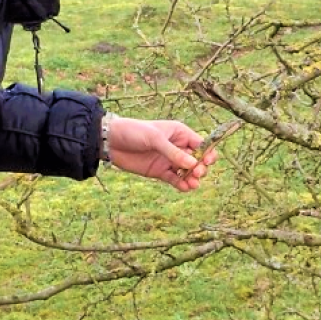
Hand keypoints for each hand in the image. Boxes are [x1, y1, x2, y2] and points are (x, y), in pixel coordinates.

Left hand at [105, 117, 220, 191]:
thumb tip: (193, 165)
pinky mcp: (160, 172)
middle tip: (197, 173)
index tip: (208, 161)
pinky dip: (181, 184)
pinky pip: (175, 179)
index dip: (207, 153)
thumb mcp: (154, 139)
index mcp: (180, 133)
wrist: (112, 141)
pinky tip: (185, 188)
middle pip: (197, 160)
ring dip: (192, 178)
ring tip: (193, 184)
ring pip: (187, 172)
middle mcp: (177, 147)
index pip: (200, 144)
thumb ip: (173, 152)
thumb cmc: (134, 131)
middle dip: (200, 167)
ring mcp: (169, 160)